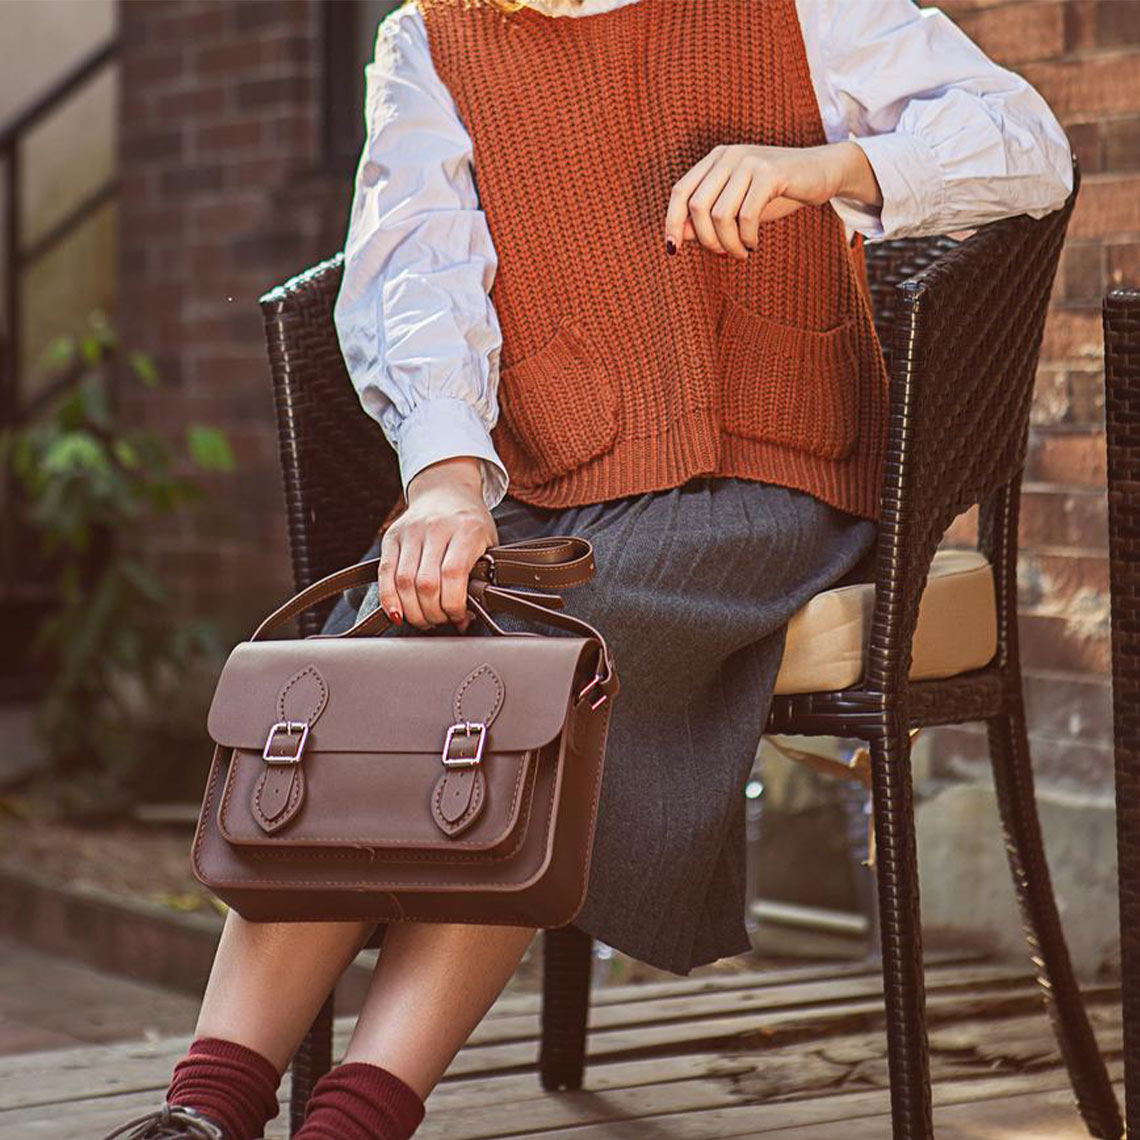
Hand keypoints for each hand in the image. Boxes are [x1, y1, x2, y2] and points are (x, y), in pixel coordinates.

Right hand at [379, 457, 498, 631]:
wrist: (446, 490)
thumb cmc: (471, 523)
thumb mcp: (488, 543)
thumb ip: (481, 575)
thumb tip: (467, 618)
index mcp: (466, 529)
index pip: (453, 575)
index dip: (454, 605)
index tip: (460, 617)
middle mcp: (436, 528)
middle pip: (426, 583)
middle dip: (434, 613)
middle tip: (442, 621)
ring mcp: (411, 531)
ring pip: (404, 581)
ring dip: (413, 611)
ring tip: (425, 619)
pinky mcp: (392, 536)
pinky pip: (385, 573)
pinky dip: (389, 598)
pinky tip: (397, 613)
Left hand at [664, 141, 881, 259]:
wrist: (821, 172)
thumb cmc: (774, 193)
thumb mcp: (736, 208)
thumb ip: (707, 219)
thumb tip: (678, 238)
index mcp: (715, 159)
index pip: (680, 191)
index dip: (672, 221)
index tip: (673, 249)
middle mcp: (728, 155)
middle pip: (697, 206)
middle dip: (707, 240)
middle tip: (723, 254)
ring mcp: (749, 161)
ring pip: (720, 215)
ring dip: (729, 244)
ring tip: (741, 252)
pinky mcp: (771, 173)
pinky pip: (746, 216)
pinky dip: (747, 237)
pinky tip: (754, 243)